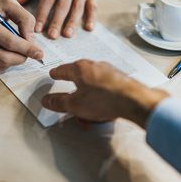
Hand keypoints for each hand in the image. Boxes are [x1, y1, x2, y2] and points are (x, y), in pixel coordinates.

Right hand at [0, 0, 43, 70]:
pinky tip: (1, 49)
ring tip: (17, 49)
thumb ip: (24, 18)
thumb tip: (31, 40)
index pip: (9, 41)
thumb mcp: (7, 4)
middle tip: (30, 53)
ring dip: (13, 60)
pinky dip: (2, 60)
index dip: (27, 49)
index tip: (39, 53)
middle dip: (22, 58)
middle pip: (4, 58)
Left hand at [17, 0, 99, 38]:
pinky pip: (93, 6)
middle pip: (63, 5)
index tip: (37, 28)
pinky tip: (89, 28)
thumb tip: (17, 2)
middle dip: (57, 21)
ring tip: (67, 34)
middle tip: (52, 36)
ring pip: (77, 7)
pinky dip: (92, 17)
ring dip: (73, 21)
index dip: (43, 14)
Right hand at [41, 60, 168, 126]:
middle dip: (74, 92)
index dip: (56, 74)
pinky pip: (105, 89)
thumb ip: (59, 102)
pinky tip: (102, 111)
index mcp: (80, 68)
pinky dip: (100, 99)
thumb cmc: (104, 99)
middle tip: (70, 102)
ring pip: (93, 85)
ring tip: (89, 116)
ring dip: (88, 99)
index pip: (63, 69)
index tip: (53, 74)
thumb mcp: (75, 105)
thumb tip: (46, 100)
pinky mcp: (119, 79)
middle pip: (79, 77)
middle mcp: (95, 66)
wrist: (133, 101)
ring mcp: (109, 71)